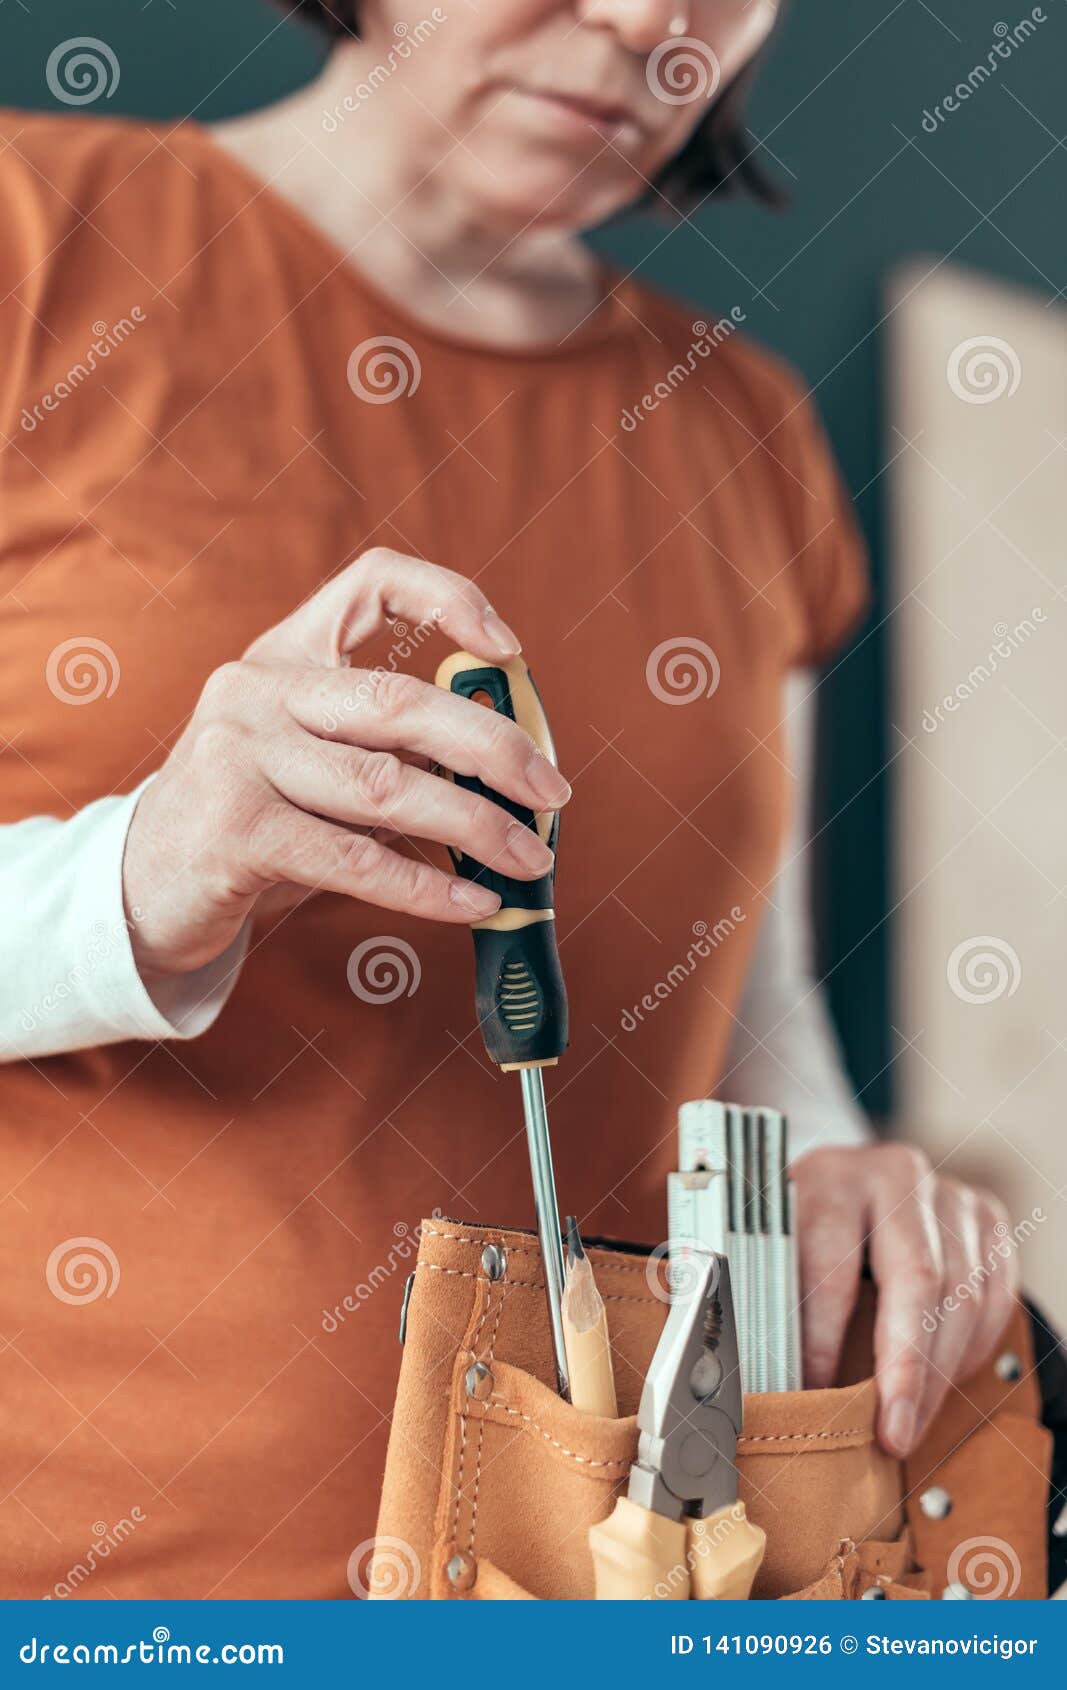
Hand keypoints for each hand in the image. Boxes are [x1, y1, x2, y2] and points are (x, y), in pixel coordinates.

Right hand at [123, 548, 569, 978]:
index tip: (507, 646)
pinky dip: (426, 887)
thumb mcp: (308, 759)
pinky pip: (355, 861)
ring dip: (475, 826)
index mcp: (282, 656)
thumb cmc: (250, 819)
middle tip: (552, 791)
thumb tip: (507, 770)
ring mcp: (239, 757)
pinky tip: (471, 903)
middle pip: (399, 702)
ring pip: (388, 787)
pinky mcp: (236, 831)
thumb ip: (384, 746)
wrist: (142, 886)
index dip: (447, 598)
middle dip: (494, 748)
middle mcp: (256, 692)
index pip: (369, 584)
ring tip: (528, 857)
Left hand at [792, 1144, 1017, 1456]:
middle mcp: (893, 1175)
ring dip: (940, 1372)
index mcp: (829, 1179)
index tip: (816, 1396)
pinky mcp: (984, 1214)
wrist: (846, 1179)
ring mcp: (946, 1193)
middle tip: (893, 1434)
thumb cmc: (804, 1225)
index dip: (824, 1340)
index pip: (832, 1265)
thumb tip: (774, 1386)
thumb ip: (774, 1299)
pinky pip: (995, 1292)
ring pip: (962, 1293)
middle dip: (906, 1369)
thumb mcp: (774, 1245)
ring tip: (913, 1421)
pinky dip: (974, 1346)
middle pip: (916, 1279)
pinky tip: (946, 1379)